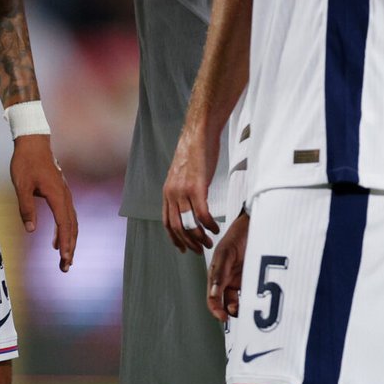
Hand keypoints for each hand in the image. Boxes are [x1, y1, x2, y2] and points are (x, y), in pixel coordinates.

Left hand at [9, 135, 77, 271]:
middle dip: (70, 248)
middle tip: (65, 267)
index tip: (65, 259)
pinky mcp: (60, 193)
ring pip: (71, 222)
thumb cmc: (26, 162)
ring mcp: (64, 194)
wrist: (33, 142)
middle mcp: (65, 196)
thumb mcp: (21, 185)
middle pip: (72, 227)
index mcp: (57, 195)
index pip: (64, 224)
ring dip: (69, 241)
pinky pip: (66, 216)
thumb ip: (26, 208)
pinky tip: (57, 241)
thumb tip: (31, 230)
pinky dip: (64, 230)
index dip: (66, 243)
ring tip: (64, 259)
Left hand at [162, 120, 220, 252]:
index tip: (184, 248)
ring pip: (189, 223)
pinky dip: (209, 224)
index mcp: (167, 192)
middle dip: (189, 242)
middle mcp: (172, 193)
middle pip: (177, 227)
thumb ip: (182, 191)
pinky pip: (202, 213)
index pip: (167, 222)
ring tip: (210, 241)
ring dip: (200, 237)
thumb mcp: (182, 175)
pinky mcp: (196, 186)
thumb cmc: (194, 153)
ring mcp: (183, 191)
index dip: (175, 239)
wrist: (198, 134)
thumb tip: (188, 204)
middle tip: (200, 250)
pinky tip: (216, 227)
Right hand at [207, 209, 248, 323]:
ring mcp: (241, 281)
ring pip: (241, 301)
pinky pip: (254, 295)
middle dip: (232, 311)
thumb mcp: (225, 253)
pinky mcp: (254, 281)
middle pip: (226, 303)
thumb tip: (213, 293)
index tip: (222, 317)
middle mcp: (228, 280)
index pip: (212, 297)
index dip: (215, 309)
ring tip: (251, 307)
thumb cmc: (237, 235)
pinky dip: (256, 301)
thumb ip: (219, 273)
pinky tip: (260, 301)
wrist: (256, 226)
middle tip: (240, 312)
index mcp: (216, 275)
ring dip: (245, 307)